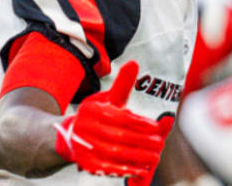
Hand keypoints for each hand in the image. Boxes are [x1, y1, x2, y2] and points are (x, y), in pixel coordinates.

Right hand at [54, 61, 168, 178]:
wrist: (71, 136)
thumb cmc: (98, 115)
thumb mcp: (108, 98)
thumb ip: (122, 84)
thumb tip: (134, 62)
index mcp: (93, 109)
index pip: (120, 117)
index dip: (140, 123)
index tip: (157, 128)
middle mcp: (86, 127)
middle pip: (119, 136)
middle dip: (143, 142)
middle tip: (159, 145)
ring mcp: (84, 146)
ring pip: (115, 153)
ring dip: (137, 157)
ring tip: (154, 157)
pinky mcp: (85, 163)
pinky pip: (107, 168)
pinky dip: (125, 169)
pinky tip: (140, 169)